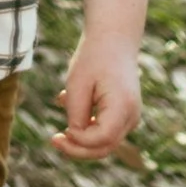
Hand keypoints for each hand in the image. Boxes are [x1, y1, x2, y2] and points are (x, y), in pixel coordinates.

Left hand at [51, 30, 142, 160]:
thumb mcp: (78, 84)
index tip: (59, 132)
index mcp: (123, 107)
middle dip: (78, 148)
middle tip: (54, 140)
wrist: (114, 38)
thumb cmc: (94, 57)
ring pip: (104, 141)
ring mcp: (130, 117)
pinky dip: (85, 123)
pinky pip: (104, 129)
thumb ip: (76, 114)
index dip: (79, 142)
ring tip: (63, 103)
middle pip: (104, 147)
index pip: (102, 139)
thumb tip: (74, 137)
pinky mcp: (124, 114)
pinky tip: (68, 99)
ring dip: (80, 134)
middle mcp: (132, 117)